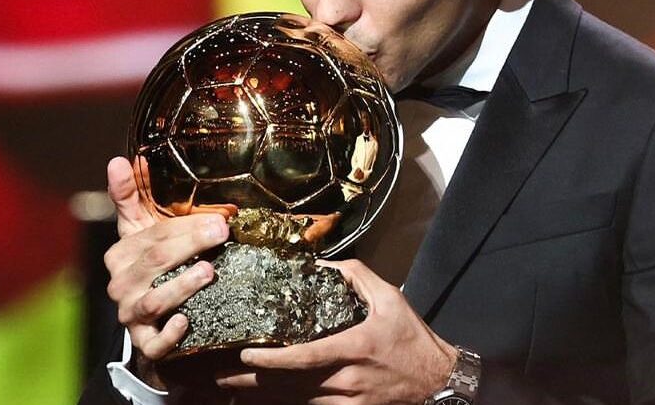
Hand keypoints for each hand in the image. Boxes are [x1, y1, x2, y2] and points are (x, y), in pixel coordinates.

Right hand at [103, 156, 229, 375]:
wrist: (152, 316)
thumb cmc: (153, 262)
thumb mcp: (141, 229)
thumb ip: (132, 195)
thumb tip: (119, 160)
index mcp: (121, 254)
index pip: (154, 236)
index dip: (186, 226)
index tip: (219, 218)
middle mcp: (121, 284)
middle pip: (156, 262)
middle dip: (191, 245)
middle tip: (223, 232)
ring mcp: (131, 315)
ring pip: (153, 301)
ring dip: (181, 286)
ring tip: (209, 271)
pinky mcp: (146, 343)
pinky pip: (154, 343)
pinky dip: (169, 334)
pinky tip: (186, 321)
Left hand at [215, 259, 456, 403]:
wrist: (436, 381)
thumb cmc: (411, 337)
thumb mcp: (390, 298)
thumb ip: (356, 276)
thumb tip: (321, 264)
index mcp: (354, 349)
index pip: (304, 358)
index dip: (271, 358)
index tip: (244, 351)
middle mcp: (345, 380)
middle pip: (288, 385)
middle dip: (251, 381)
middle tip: (218, 375)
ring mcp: (345, 402)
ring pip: (293, 400)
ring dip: (261, 394)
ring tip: (229, 386)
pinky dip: (281, 403)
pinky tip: (261, 397)